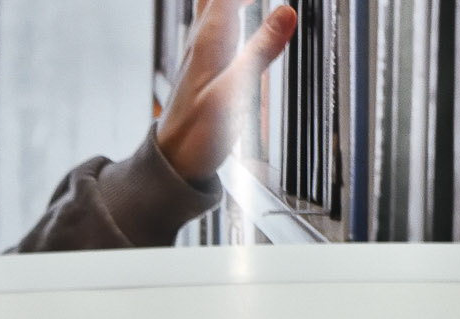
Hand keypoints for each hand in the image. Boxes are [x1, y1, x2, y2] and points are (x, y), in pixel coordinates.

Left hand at [155, 0, 296, 182]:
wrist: (172, 162)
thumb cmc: (196, 133)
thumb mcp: (235, 91)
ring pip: (212, 4)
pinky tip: (242, 11)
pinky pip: (216, 22)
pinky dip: (232, 7)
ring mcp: (199, 52)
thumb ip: (260, 51)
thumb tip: (287, 12)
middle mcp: (200, 40)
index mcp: (209, 40)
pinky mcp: (201, 65)